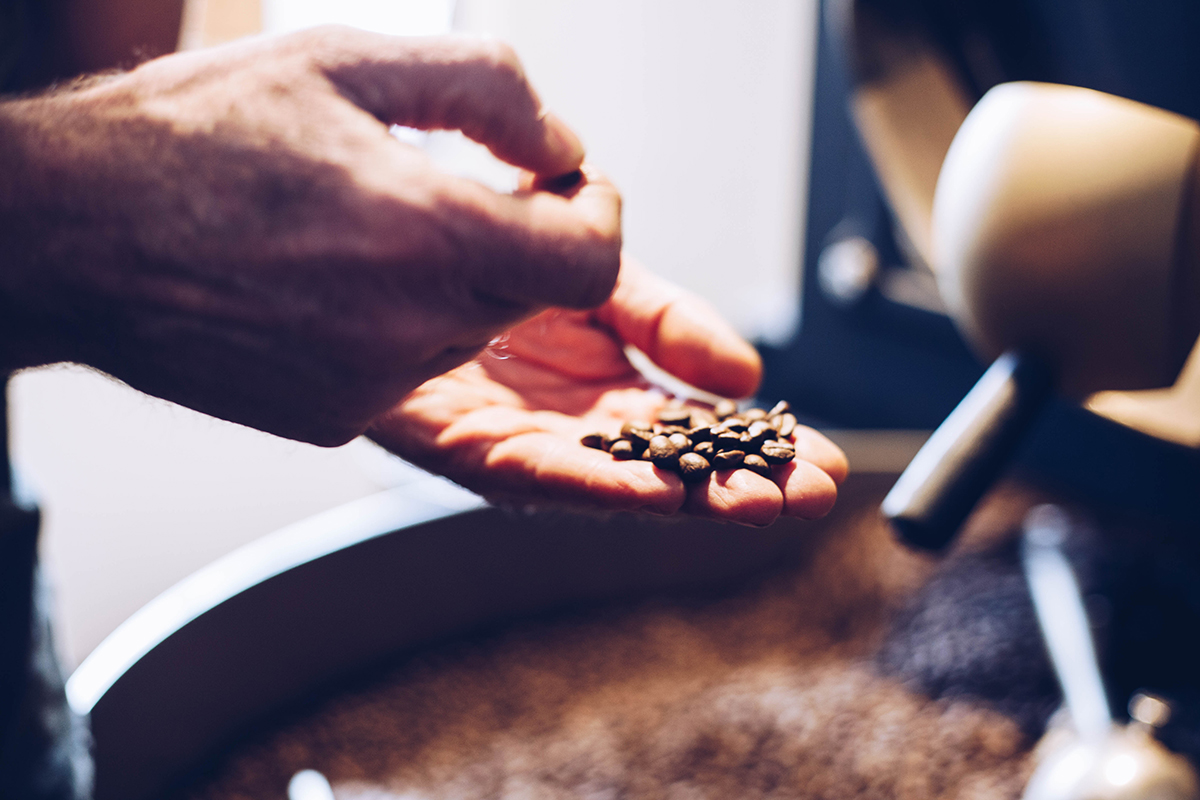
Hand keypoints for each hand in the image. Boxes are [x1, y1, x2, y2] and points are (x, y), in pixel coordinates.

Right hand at [0, 28, 619, 445]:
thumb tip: (561, 143)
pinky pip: (413, 367)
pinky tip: (333, 277)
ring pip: (472, 331)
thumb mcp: (344, 58)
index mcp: (427, 235)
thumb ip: (483, 90)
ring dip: (456, 278)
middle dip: (521, 239)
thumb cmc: (190, 137)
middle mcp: (410, 328)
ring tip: (371, 224)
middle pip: (532, 296)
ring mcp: (371, 386)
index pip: (591, 264)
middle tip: (464, 186)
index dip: (597, 216)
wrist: (66, 233)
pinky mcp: (333, 418)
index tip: (566, 185)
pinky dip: (403, 321)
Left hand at [369, 258, 847, 525]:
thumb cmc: (495, 263)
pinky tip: (655, 492)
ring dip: (692, 498)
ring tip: (756, 501)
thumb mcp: (606, 280)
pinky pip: (542, 471)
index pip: (705, 430)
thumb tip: (749, 374)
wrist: (400, 239)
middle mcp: (577, 428)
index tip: (828, 464)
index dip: (765, 448)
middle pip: (673, 468)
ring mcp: (528, 444)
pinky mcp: (471, 449)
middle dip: (745, 485)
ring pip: (620, 482)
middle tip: (810, 495)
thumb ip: (672, 323)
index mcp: (615, 391)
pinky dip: (598, 484)